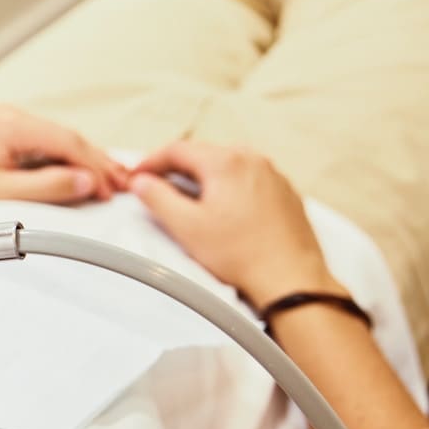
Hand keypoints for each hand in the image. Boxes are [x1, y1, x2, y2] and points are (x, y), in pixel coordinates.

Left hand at [0, 105, 129, 206]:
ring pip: (59, 140)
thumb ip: (48, 187)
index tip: (112, 188)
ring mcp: (7, 123)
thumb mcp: (3, 195)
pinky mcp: (5, 135)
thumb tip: (87, 182)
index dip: (94, 166)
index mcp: (8, 125)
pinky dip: (66, 160)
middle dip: (96, 162)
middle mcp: (9, 117)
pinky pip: (46, 145)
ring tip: (110, 182)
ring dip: (84, 161)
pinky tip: (83, 174)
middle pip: (67, 137)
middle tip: (123, 185)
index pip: (66, 141)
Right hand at [129, 141, 342, 309]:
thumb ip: (157, 198)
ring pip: (227, 164)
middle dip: (176, 167)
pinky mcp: (286, 192)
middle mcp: (252, 160)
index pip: (177, 149)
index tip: (138, 175)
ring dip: (204, 176)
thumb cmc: (242, 255)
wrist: (291, 278)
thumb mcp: (186, 227)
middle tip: (157, 185)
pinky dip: (229, 186)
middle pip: (203, 153)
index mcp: (226, 162)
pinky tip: (224, 209)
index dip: (151, 161)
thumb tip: (142, 182)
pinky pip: (249, 178)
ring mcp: (273, 175)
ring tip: (189, 198)